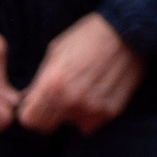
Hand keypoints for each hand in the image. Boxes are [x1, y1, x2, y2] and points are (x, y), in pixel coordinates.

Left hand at [16, 14, 144, 134]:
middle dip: (50, 114)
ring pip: (71, 124)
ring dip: (73, 112)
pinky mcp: (111, 110)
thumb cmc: (88, 36)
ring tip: (84, 89)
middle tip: (60, 97)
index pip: (30, 120)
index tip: (38, 104)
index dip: (32, 112)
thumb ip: (40, 80)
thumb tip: (28, 100)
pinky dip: (91, 113)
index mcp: (53, 84)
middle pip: (48, 126)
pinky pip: (91, 123)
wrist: (128, 30)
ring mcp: (92, 107)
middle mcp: (71, 99)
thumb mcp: (56, 52)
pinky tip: (98, 92)